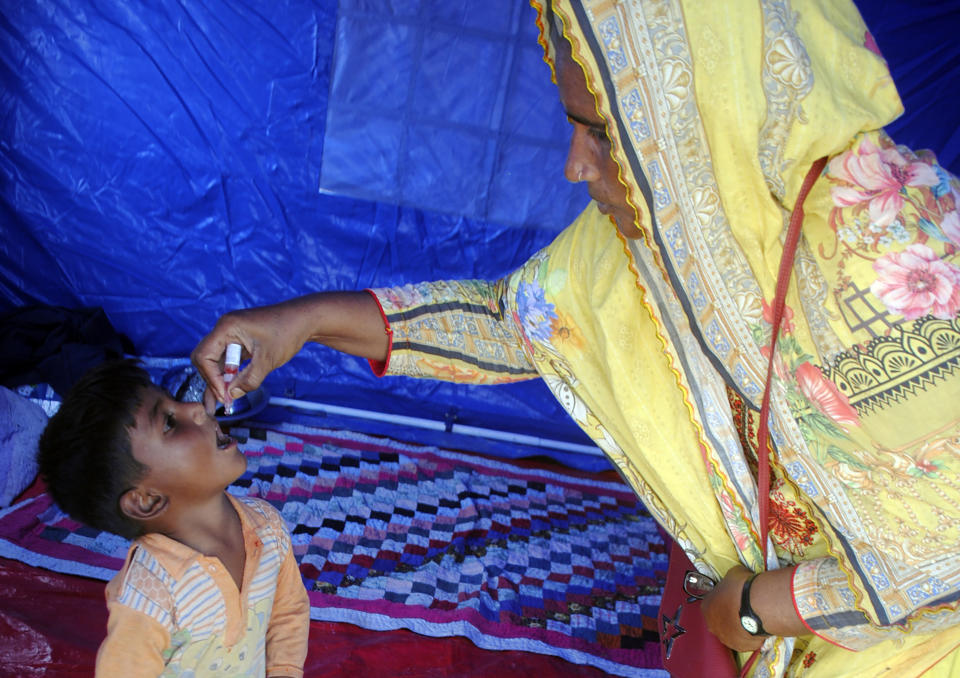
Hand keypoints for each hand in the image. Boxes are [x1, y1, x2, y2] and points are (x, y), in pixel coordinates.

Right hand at [191, 301, 307, 412]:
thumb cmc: (287, 333)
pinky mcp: (240, 341)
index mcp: (227, 327)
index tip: (225, 395)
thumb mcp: (267, 360)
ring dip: (219, 380)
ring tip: (221, 403)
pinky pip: (228, 360)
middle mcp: (225, 329)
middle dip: (213, 380)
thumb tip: (232, 395)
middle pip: (206, 359)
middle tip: (224, 401)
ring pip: (216, 362)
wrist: (304, 319)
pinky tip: (230, 391)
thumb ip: (249, 380)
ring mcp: (231, 334)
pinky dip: (229, 375)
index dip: (212, 378)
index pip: (205, 356)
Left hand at [701, 564, 807, 651]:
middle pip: (720, 620)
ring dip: (740, 627)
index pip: (712, 603)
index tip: (733, 598)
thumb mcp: (732, 575)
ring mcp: (726, 638)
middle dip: (730, 615)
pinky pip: (746, 641)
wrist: (757, 605)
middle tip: (743, 608)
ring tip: (752, 617)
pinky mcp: (741, 647)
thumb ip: (730, 581)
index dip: (723, 600)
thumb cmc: (741, 587)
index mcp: (706, 607)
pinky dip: (751, 635)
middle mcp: (712, 625)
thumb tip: (736, 579)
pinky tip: (758, 626)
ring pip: (732, 632)